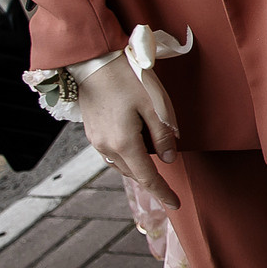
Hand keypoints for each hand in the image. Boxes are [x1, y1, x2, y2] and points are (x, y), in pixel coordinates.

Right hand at [80, 55, 179, 207]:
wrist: (92, 62)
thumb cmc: (127, 79)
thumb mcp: (153, 106)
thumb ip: (162, 134)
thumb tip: (168, 158)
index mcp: (124, 144)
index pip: (147, 177)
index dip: (163, 193)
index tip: (175, 205)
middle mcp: (107, 147)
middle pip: (134, 174)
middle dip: (151, 182)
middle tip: (168, 190)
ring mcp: (95, 141)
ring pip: (121, 165)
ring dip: (137, 170)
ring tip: (153, 170)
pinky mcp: (91, 132)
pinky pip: (111, 154)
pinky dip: (126, 158)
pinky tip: (134, 150)